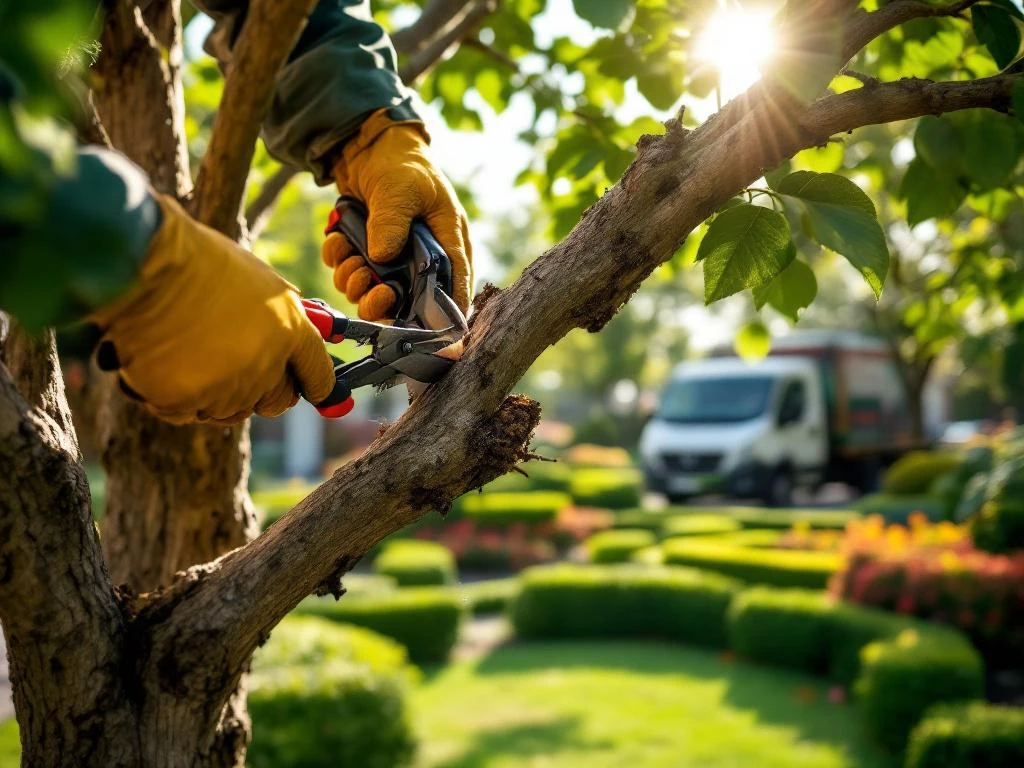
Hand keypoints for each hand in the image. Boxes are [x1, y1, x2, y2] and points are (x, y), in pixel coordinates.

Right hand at [91, 195, 335, 424]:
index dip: (320, 386)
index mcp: (290, 330)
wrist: (143, 264)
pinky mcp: (186, 401)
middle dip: (262, 392)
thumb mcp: (256, 277)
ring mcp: (227, 388)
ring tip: (187, 353)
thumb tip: (290, 331)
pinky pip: (184, 413)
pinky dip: (172, 396)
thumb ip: (278, 313)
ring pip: (227, 410)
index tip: (319, 394)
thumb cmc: (195, 260)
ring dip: (212, 392)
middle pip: (276, 401)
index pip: (318, 374)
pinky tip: (160, 362)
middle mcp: (266, 365)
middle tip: (237, 372)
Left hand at [321, 109, 472, 320]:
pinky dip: (339, 262)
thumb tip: (381, 258)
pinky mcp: (367, 254)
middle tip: (373, 293)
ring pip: (374, 291)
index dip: (449, 310)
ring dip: (356, 283)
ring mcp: (393, 258)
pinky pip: (350, 273)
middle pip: (409, 300)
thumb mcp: (401, 189)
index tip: (434, 332)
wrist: (368, 148)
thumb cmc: (400, 164)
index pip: (456, 282)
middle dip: (385, 303)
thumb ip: (393, 222)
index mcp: (446, 240)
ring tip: (351, 261)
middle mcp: (422, 256)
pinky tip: (338, 241)